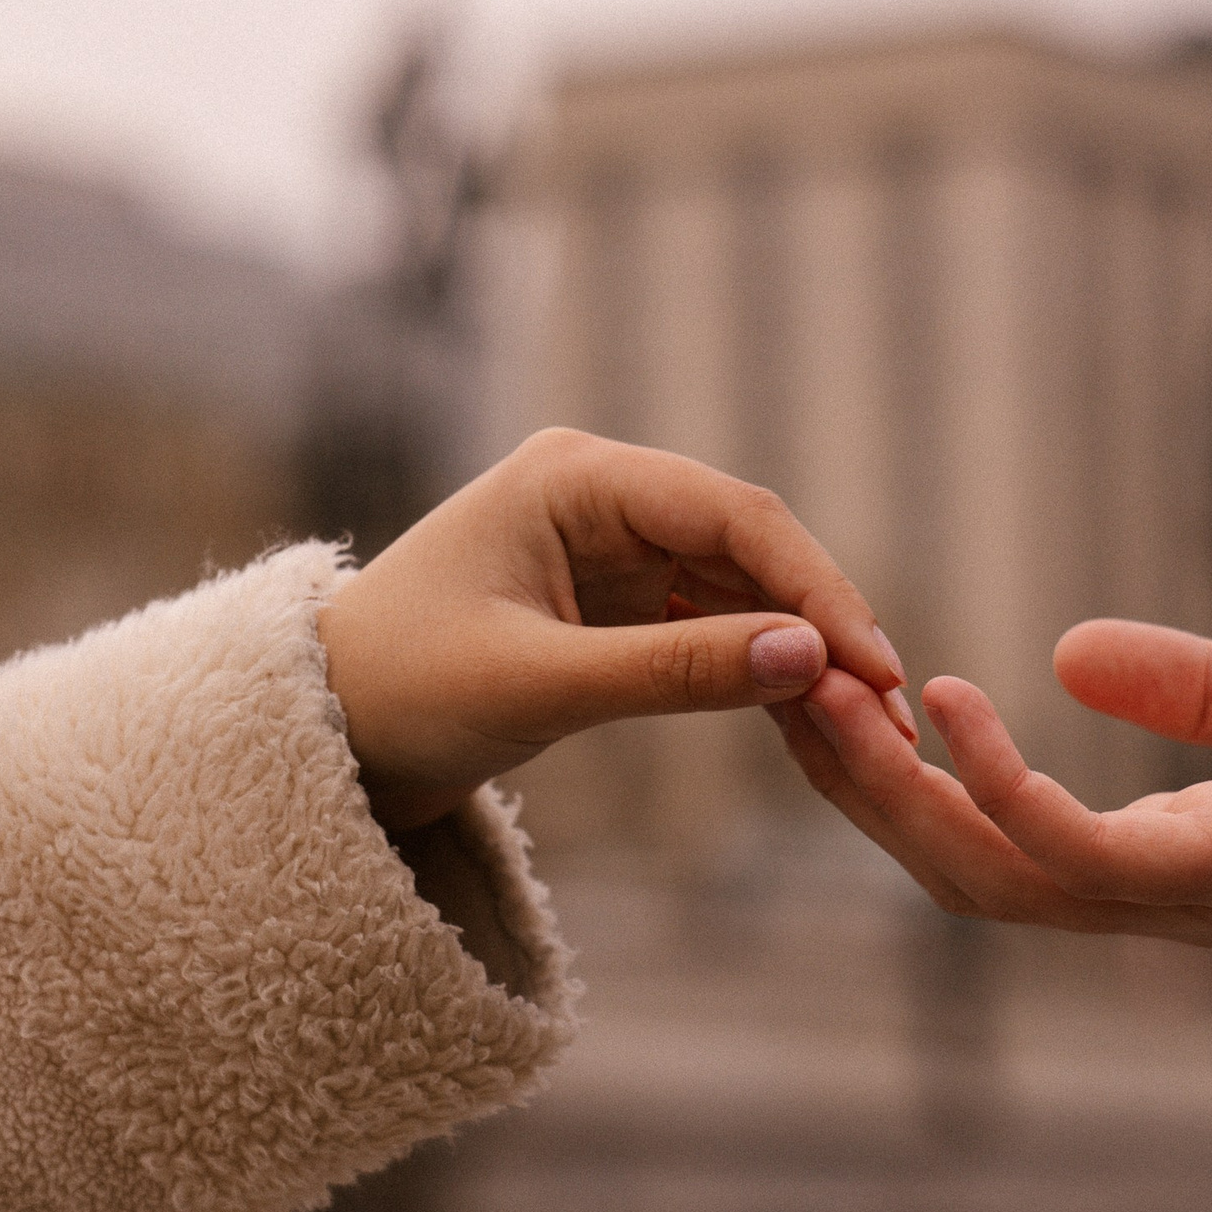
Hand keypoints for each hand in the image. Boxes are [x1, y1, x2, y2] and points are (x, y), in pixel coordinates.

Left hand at [321, 428, 910, 829]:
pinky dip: (756, 669)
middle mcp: (600, 493)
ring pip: (739, 587)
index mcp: (571, 477)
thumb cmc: (400, 694)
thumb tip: (811, 658)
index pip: (730, 513)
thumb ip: (676, 671)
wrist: (321, 733)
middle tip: (890, 710)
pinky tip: (809, 720)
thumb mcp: (538, 687)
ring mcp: (609, 545)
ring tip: (866, 728)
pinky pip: (709, 622)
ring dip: (798, 652)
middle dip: (820, 624)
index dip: (814, 587)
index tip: (872, 665)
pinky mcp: (612, 598)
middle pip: (749, 544)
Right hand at [772, 601, 1211, 942]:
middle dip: (861, 796)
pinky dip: (1005, 790)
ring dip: (899, 795)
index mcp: (1188, 857)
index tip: (828, 690)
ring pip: (1002, 882)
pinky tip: (952, 701)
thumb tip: (1068, 653)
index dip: (902, 783)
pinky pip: (1090, 856)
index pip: (1003, 846)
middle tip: (777, 692)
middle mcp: (1188, 898)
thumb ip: (1191, 689)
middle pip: (971, 879)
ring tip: (826, 693)